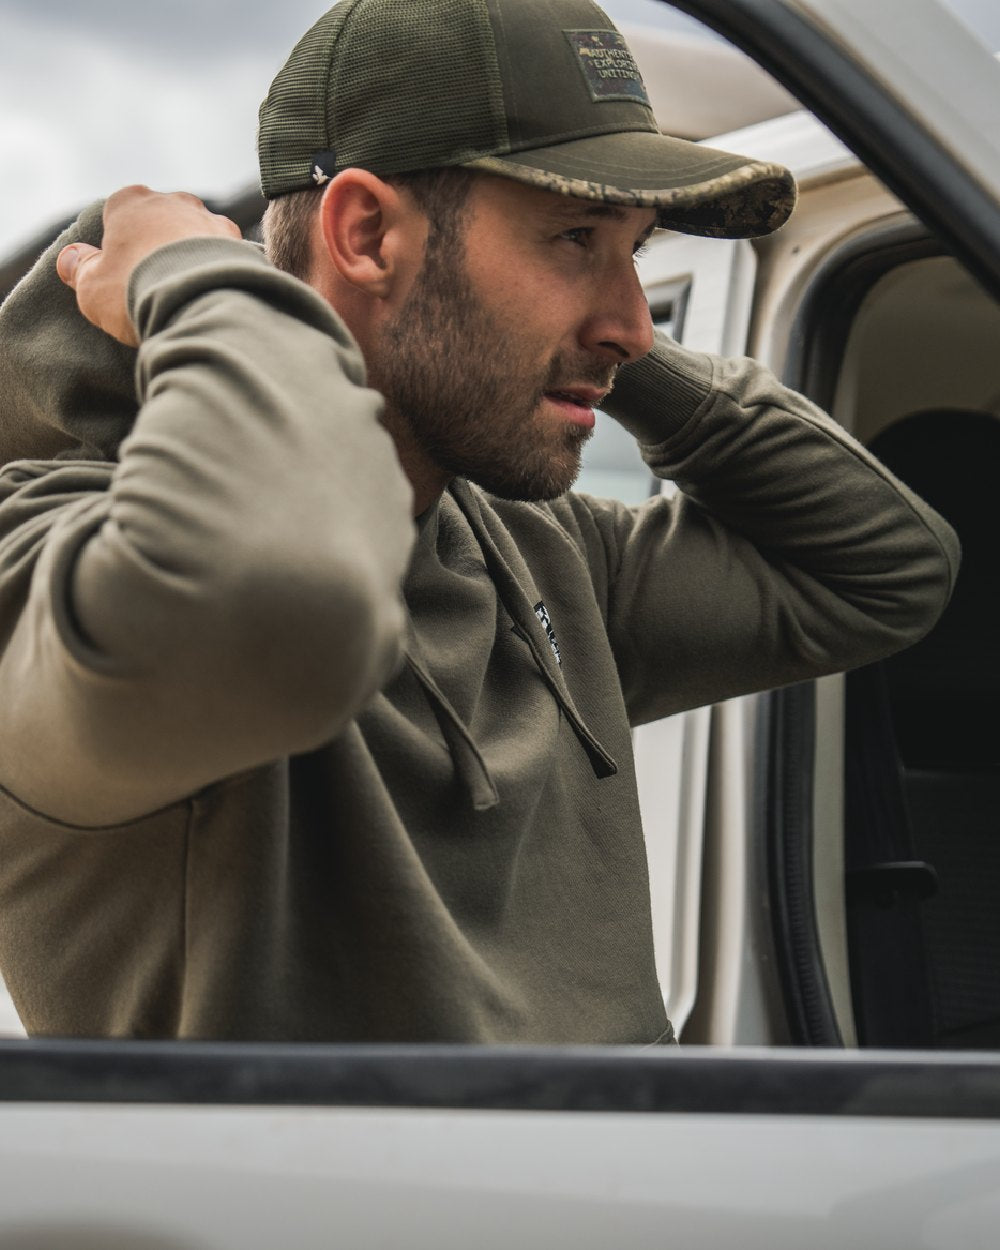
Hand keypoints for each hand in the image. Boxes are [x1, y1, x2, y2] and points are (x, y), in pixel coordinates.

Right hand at [56, 186, 241, 345]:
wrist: (201, 302)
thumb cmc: (136, 290)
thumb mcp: (92, 287)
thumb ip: (80, 269)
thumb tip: (70, 258)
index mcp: (130, 202)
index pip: (118, 212)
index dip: (118, 243)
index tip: (121, 271)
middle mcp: (173, 201)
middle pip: (161, 220)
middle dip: (159, 244)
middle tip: (156, 282)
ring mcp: (210, 219)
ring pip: (197, 233)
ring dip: (193, 254)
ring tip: (189, 289)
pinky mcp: (241, 244)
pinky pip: (227, 253)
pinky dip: (221, 267)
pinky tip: (217, 291)